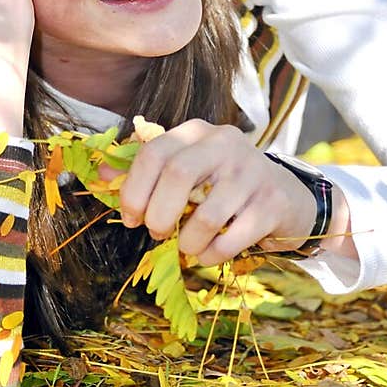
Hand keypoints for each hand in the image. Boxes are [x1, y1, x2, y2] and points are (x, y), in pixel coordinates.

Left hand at [117, 119, 320, 265]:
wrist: (286, 196)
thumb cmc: (223, 184)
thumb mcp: (187, 168)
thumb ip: (145, 169)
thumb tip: (100, 174)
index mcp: (197, 132)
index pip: (154, 151)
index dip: (134, 189)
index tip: (130, 218)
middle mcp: (226, 143)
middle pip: (178, 174)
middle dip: (159, 214)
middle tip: (158, 233)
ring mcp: (253, 172)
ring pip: (207, 215)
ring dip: (188, 242)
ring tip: (188, 247)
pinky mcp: (272, 203)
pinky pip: (232, 238)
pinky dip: (212, 254)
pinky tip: (208, 253)